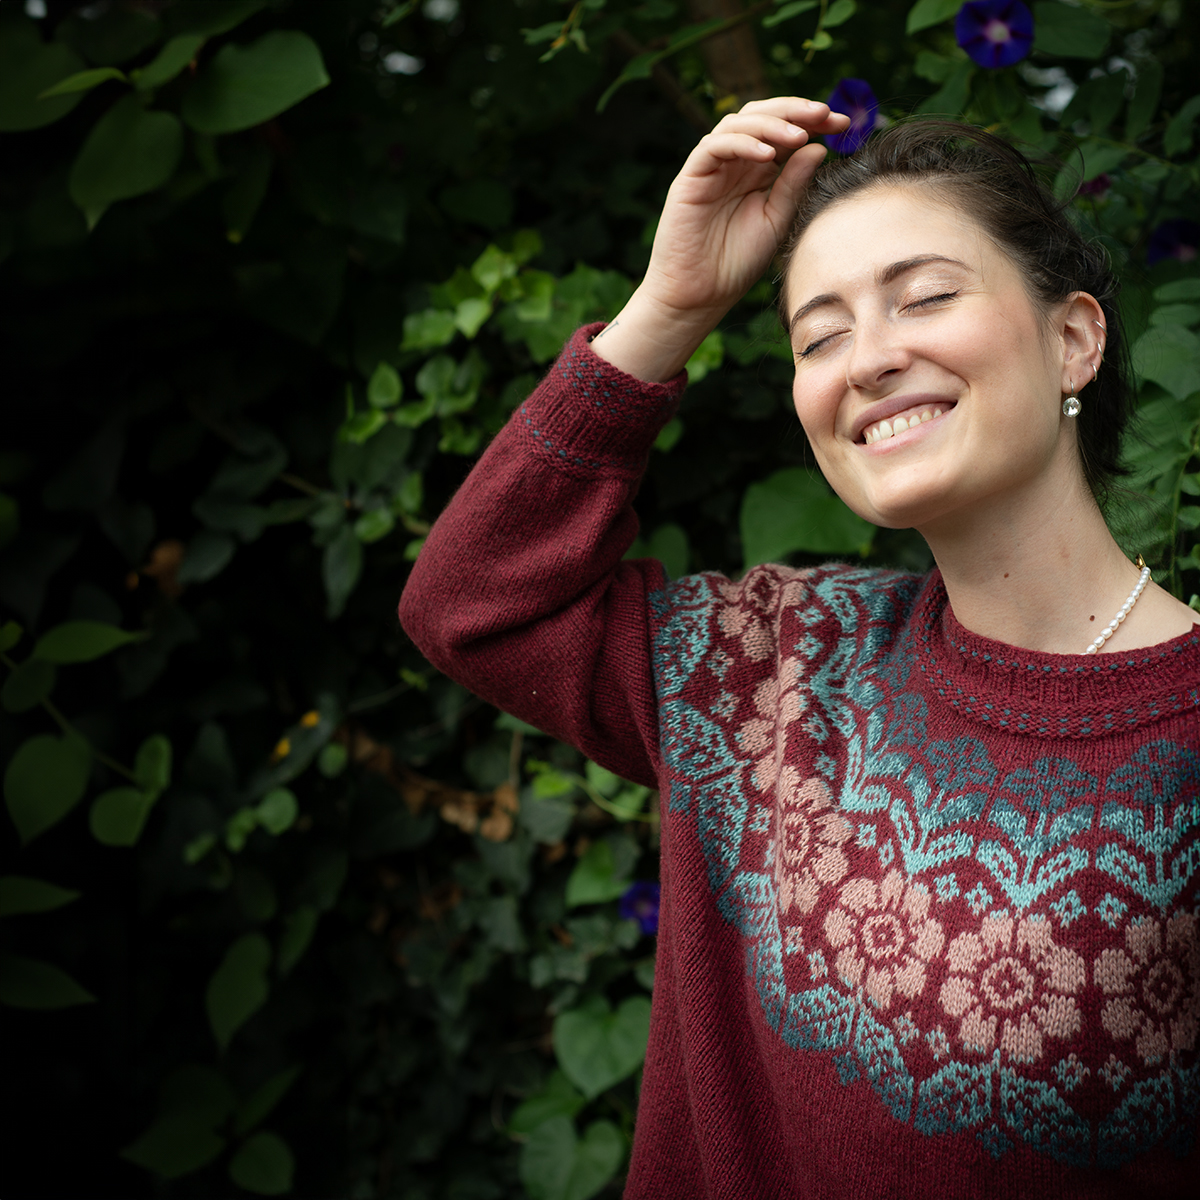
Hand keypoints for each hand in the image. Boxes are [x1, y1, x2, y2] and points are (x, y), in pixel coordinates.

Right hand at [593, 97, 849, 380]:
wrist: (699, 296)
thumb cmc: (735, 264)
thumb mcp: (776, 221)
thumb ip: (794, 185)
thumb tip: (819, 148)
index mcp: (757, 170)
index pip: (785, 131)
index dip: (814, 122)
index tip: (844, 125)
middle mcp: (734, 162)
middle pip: (763, 115)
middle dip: (796, 110)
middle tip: (825, 114)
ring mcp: (711, 167)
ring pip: (739, 123)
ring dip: (771, 124)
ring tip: (799, 135)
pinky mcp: (691, 177)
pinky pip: (714, 147)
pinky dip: (742, 144)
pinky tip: (767, 154)